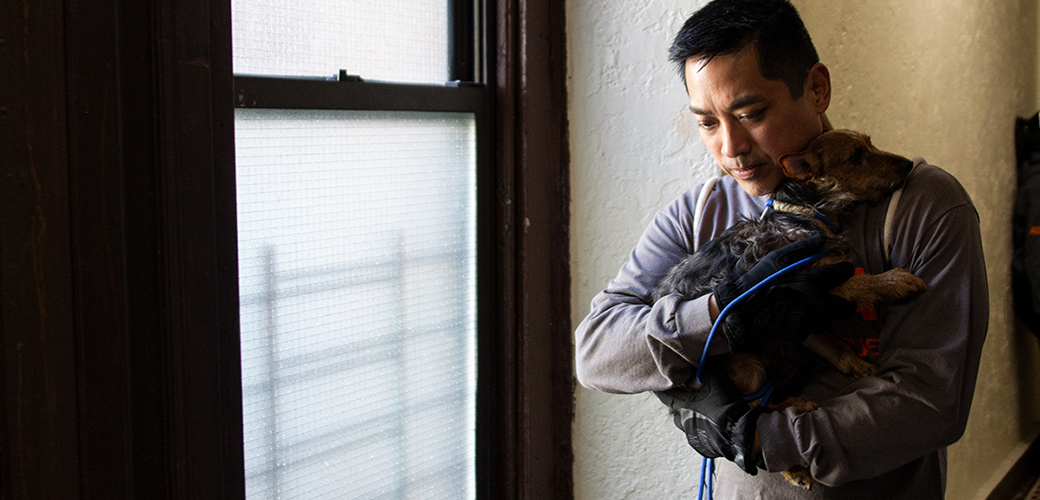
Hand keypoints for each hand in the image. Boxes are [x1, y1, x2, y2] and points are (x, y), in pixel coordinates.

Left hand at [654, 363, 762, 473]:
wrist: (738, 432)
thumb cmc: (725, 404)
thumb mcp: (717, 379)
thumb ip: (709, 366)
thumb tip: (705, 356)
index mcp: (685, 405)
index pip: (666, 397)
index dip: (661, 391)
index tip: (656, 388)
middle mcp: (685, 421)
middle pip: (675, 413)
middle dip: (679, 407)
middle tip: (686, 402)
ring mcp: (693, 435)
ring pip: (686, 426)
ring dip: (690, 420)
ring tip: (701, 415)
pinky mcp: (702, 446)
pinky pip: (698, 438)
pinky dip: (702, 432)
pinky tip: (712, 428)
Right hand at [712, 234, 853, 348]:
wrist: (742, 307)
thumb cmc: (759, 280)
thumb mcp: (777, 258)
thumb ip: (802, 248)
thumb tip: (821, 240)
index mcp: (812, 281)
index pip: (842, 274)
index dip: (847, 271)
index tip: (846, 270)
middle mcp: (815, 302)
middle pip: (844, 307)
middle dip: (847, 304)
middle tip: (843, 301)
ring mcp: (808, 320)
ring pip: (829, 321)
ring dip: (827, 315)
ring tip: (818, 309)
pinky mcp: (799, 333)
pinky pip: (812, 329)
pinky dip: (810, 323)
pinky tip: (800, 316)